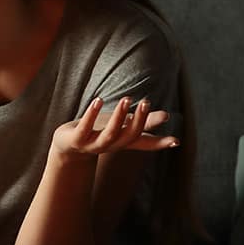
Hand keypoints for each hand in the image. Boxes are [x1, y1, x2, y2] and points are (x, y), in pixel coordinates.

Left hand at [50, 96, 179, 156]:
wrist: (67, 146)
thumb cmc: (97, 132)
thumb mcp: (120, 125)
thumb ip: (141, 122)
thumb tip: (166, 117)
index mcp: (123, 141)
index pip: (144, 143)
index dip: (159, 143)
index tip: (176, 141)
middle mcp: (111, 145)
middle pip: (129, 136)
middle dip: (138, 120)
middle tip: (146, 102)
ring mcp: (93, 144)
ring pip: (109, 134)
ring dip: (118, 117)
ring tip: (126, 98)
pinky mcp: (77, 139)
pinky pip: (85, 128)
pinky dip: (91, 114)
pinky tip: (98, 100)